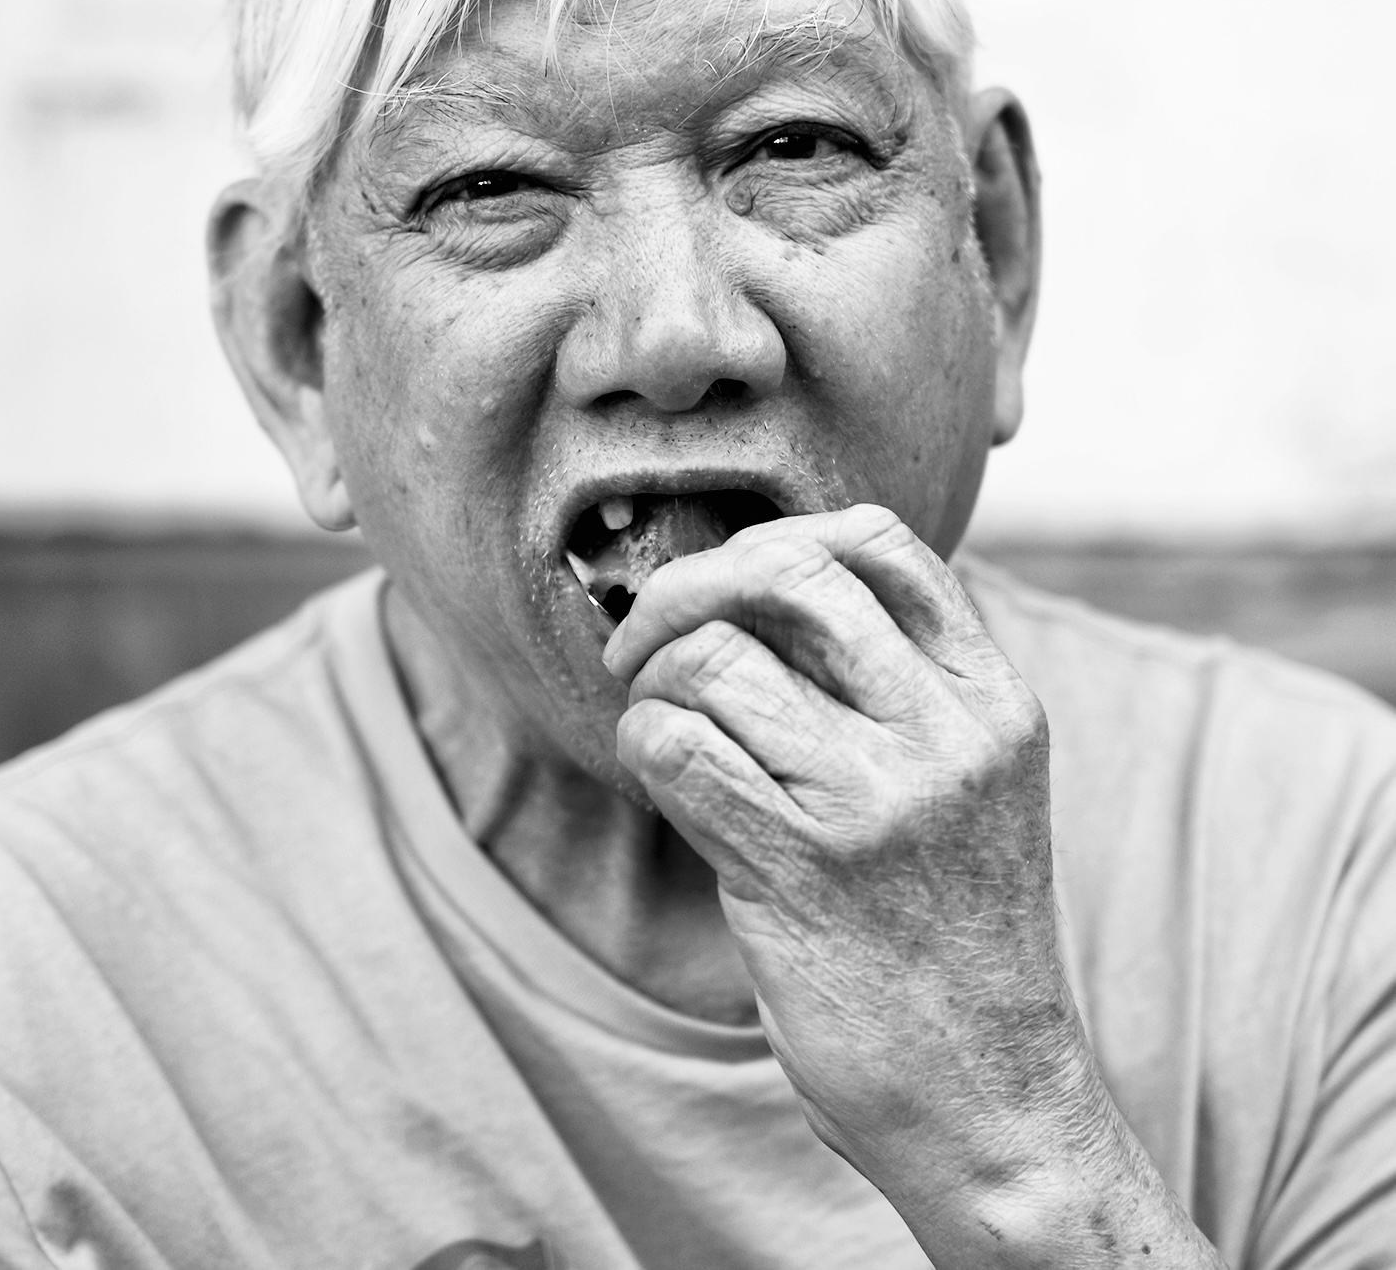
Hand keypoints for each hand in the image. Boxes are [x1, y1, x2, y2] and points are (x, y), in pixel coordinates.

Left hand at [604, 504, 1219, 1266]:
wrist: (988, 1101)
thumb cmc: (953, 933)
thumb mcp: (972, 786)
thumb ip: (900, 685)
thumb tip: (763, 584)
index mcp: (993, 701)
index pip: (882, 543)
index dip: (782, 537)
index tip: (730, 582)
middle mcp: (945, 734)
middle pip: (788, 571)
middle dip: (688, 584)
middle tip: (646, 634)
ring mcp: (875, 800)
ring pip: (713, 658)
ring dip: (653, 682)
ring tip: (662, 725)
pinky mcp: (799, 868)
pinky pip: (675, 746)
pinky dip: (643, 747)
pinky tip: (665, 782)